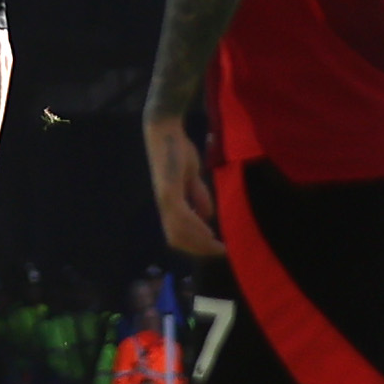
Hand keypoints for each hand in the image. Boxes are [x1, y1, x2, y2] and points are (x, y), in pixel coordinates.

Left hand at [144, 116, 226, 259]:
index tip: (215, 248)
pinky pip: (182, 215)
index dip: (194, 245)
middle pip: (177, 238)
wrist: (166, 131)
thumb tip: (207, 217)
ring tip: (218, 246)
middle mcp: (163, 206)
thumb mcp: (191, 177)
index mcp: (167, 205)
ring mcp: (164, 199)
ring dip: (200, 241)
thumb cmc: (177, 151)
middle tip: (220, 251)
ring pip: (179, 231)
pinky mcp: (168, 190)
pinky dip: (195, 227)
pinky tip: (208, 232)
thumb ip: (197, 196)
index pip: (176, 235)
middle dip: (199, 248)